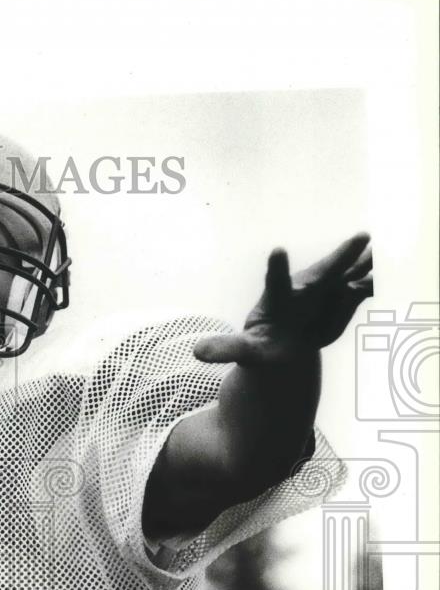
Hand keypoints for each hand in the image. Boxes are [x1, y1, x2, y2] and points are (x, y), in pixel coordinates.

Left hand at [194, 233, 373, 364]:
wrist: (285, 345)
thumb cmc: (262, 345)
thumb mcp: (244, 351)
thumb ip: (225, 348)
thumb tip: (197, 352)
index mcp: (277, 300)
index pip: (276, 282)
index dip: (277, 267)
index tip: (277, 251)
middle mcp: (304, 290)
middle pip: (323, 272)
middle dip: (341, 256)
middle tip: (361, 237)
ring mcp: (326, 292)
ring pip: (349, 274)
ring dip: (367, 263)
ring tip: (385, 247)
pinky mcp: (343, 300)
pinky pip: (364, 289)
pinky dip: (376, 282)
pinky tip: (392, 273)